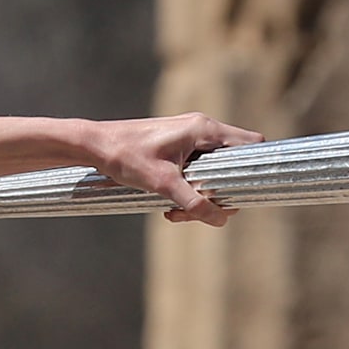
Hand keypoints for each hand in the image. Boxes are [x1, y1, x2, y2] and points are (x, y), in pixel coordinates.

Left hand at [87, 112, 263, 225]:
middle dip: (222, 193)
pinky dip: (190, 190)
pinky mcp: (178, 147)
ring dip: (203, 196)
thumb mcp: (162, 183)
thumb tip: (220, 220)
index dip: (256, 168)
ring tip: (177, 213)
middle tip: (202, 212)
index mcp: (204, 129)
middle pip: (234, 163)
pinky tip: (170, 205)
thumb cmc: (125, 156)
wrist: (92, 145)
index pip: (252, 144)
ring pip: (215, 171)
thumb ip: (193, 202)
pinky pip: (199, 170)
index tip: (242, 194)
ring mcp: (190, 137)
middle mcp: (201, 129)